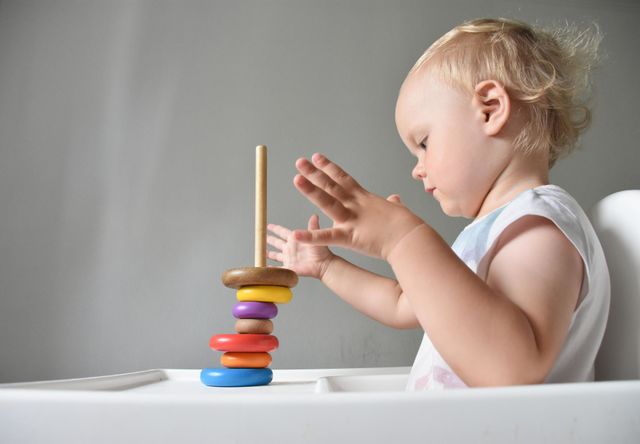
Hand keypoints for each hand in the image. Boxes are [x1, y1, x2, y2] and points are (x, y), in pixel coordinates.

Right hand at [267, 215, 335, 279]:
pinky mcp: (288, 267)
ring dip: (268, 254)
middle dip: (269, 240)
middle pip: (276, 243)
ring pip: (276, 255)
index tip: (268, 225)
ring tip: (261, 252)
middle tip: (261, 237)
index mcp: (294, 239)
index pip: (281, 232)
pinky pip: (277, 269)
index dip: (275, 229)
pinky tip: (265, 268)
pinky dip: (270, 269)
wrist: (322, 265)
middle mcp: (290, 248)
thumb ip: (313, 226)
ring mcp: (289, 258)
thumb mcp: (315, 237)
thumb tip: (315, 215)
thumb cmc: (320, 251)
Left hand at [292, 153, 423, 258]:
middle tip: (299, 162)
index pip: (343, 179)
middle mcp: (356, 205)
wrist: (411, 238)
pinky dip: (311, 237)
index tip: (316, 157)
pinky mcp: (350, 237)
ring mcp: (352, 219)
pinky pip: (327, 237)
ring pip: (327, 202)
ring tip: (296, 179)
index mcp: (365, 199)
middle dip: (314, 173)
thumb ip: (392, 204)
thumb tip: (394, 198)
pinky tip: (296, 235)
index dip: (329, 167)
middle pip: (331, 186)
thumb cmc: (407, 227)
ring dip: (311, 191)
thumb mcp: (397, 210)